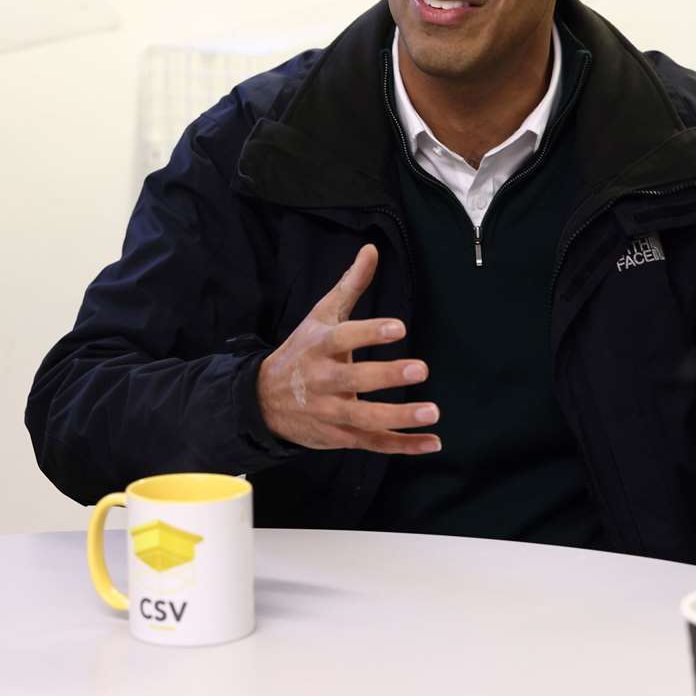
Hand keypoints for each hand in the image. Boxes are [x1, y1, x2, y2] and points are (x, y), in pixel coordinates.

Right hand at [257, 244, 440, 453]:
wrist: (263, 401)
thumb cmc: (302, 351)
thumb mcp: (321, 316)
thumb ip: (350, 285)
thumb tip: (372, 249)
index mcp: (320, 347)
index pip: (344, 338)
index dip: (369, 333)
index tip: (398, 327)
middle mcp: (323, 381)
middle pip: (355, 380)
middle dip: (387, 376)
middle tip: (421, 369)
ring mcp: (331, 412)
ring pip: (365, 418)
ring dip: (399, 417)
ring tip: (432, 411)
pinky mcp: (340, 437)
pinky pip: (373, 443)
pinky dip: (403, 446)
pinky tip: (432, 443)